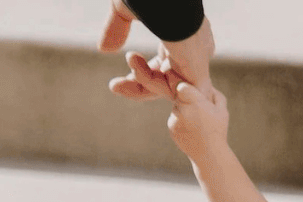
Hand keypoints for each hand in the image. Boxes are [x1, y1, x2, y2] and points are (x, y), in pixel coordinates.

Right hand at [100, 0, 215, 100]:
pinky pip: (174, 92)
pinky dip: (151, 85)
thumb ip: (117, 29)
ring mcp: (198, 61)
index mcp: (183, 32)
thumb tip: (104, 49)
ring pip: (168, 88)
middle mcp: (194, 48)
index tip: (117, 80)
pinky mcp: (198, 73)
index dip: (142, 75)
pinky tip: (134, 63)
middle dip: (139, 87)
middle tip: (113, 86)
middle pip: (167, 81)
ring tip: (127, 62)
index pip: (165, 65)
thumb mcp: (127, 8)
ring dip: (142, 82)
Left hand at [167, 80, 228, 161]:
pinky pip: (174, 118)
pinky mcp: (171, 128)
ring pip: (176, 107)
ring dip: (184, 110)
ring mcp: (175, 120)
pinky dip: (181, 120)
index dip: (188, 88)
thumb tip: (207, 82)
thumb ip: (215, 94)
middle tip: (197, 107)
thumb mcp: (222, 110)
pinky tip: (191, 128)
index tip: (194, 93)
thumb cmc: (218, 130)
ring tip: (196, 120)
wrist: (208, 154)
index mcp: (195, 103)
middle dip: (186, 99)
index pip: (182, 86)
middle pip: (178, 96)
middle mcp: (182, 110)